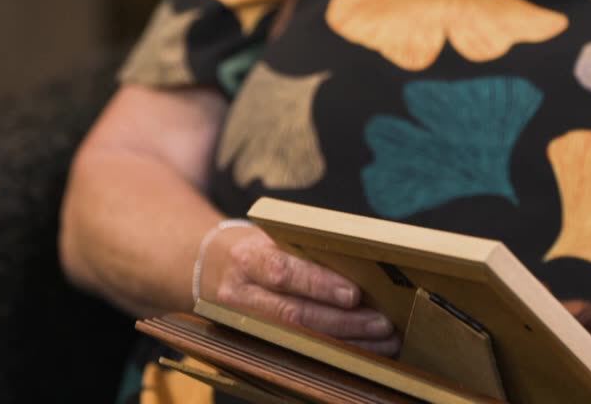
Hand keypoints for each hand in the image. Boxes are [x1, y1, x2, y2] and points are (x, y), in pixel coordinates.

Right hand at [210, 226, 400, 356]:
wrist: (206, 268)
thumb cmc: (255, 248)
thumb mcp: (271, 237)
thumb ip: (306, 249)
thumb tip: (364, 261)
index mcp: (248, 258)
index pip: (282, 271)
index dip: (318, 284)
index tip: (353, 293)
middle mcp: (240, 295)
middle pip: (293, 314)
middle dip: (342, 322)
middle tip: (382, 324)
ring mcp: (243, 324)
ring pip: (297, 339)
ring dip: (345, 343)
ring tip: (384, 342)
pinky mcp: (252, 343)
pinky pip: (296, 351)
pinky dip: (333, 354)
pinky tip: (363, 352)